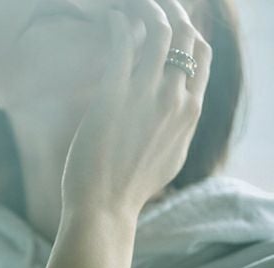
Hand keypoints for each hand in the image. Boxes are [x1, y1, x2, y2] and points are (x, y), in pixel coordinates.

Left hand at [60, 0, 212, 217]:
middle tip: (153, 3)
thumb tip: (178, 115)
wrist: (105, 208)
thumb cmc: (130, 189)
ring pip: (158, 32)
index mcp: (190, 114)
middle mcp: (175, 99)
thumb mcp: (168, 160)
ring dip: (146, 9)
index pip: (202, 56)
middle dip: (172, 11)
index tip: (176, 21)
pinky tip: (110, 18)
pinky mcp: (113, 96)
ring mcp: (146, 96)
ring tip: (129, 4)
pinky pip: (122, 44)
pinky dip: (118, 23)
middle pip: (185, 36)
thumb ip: (178, 131)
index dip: (190, 31)